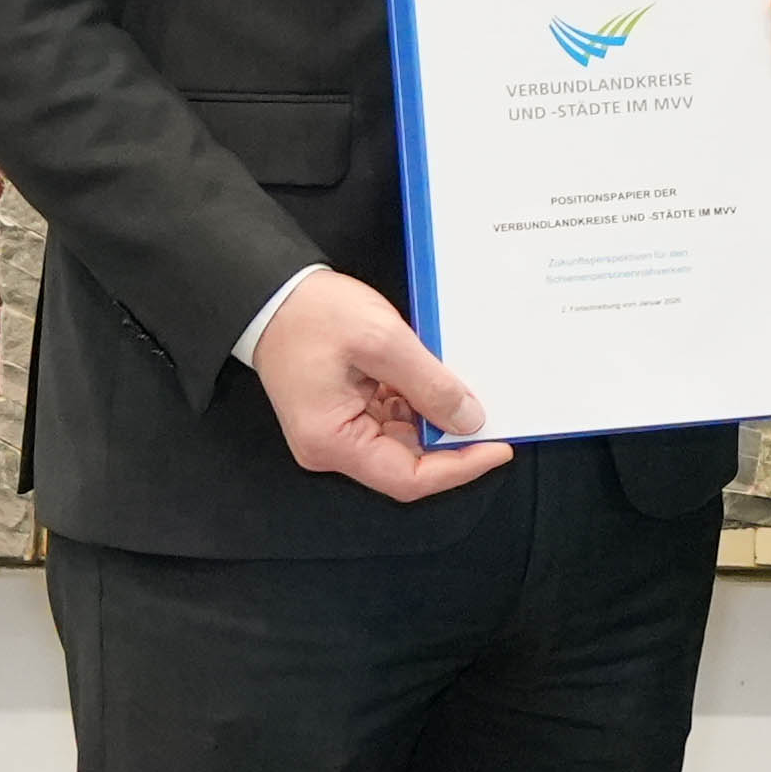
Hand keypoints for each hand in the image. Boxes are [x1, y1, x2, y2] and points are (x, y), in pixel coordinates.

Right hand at [248, 267, 508, 498]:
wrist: (270, 293)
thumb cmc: (310, 314)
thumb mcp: (381, 341)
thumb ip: (429, 384)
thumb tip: (469, 421)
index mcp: (332, 441)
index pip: (408, 478)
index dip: (460, 467)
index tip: (500, 447)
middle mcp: (332, 446)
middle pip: (409, 462)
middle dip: (452, 441)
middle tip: (493, 415)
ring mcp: (339, 430)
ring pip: (406, 439)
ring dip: (437, 418)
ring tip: (466, 389)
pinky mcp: (346, 412)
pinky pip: (394, 418)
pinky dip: (420, 403)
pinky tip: (437, 380)